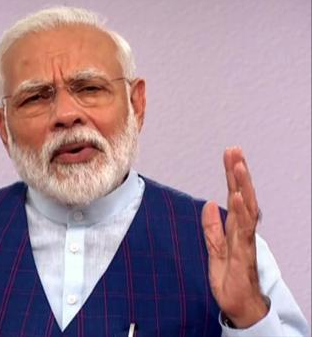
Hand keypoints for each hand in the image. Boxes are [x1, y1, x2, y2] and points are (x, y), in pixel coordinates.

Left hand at [201, 147, 267, 327]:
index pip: (234, 195)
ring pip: (246, 207)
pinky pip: (243, 228)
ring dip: (242, 185)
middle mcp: (243, 229)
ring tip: (238, 165)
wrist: (238, 305)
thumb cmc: (229, 278)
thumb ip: (211, 227)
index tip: (230, 154)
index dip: (232, 175)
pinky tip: (236, 196)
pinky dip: (240, 211)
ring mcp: (245, 239)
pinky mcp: (243, 252)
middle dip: (239, 172)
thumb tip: (208, 205)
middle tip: (234, 150)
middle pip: (242, 195)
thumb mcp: (214, 248)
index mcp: (235, 227)